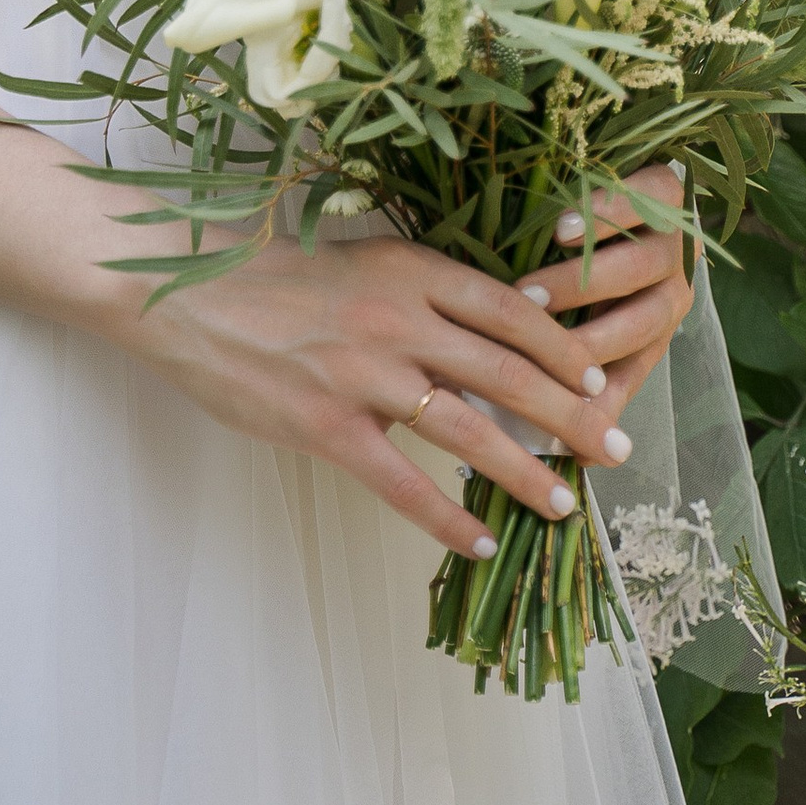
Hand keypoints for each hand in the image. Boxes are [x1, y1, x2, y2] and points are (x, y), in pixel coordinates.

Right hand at [119, 222, 653, 567]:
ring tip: (567, 503)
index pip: (508, 310)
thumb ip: (423, 295)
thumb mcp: (360, 262)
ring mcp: (361, 375)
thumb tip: (495, 336)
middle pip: (507, 372)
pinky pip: (401, 481)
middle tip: (618, 448)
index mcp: (408, 269)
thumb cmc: (275, 277)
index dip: (561, 347)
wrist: (187, 291)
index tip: (600, 378)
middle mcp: (396, 318)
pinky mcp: (325, 426)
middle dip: (572, 415)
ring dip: (525, 471)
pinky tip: (480, 541)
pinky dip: (446, 516)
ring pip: (466, 430)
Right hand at [525, 166, 694, 409]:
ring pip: (642, 267)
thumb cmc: (582, 272)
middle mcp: (671, 289)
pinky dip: (608, 215)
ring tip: (531, 292)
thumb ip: (576, 387)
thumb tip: (570, 463)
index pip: (630, 373)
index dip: (594, 396)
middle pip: (644, 323)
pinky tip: (562, 228)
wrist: (623, 196)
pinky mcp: (667, 186)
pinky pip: (648, 200)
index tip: (548, 409)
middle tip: (528, 349)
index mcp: (653, 332)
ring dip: (584, 283)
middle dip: (587, 340)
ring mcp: (673, 238)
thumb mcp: (576, 329)